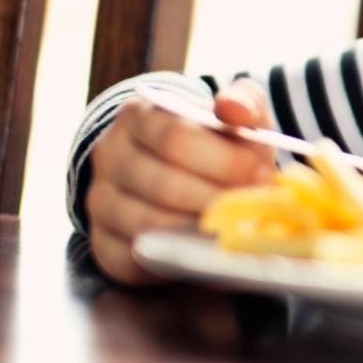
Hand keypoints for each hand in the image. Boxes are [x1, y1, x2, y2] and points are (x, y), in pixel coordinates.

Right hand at [85, 78, 276, 284]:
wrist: (182, 168)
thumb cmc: (215, 138)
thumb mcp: (235, 110)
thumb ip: (242, 101)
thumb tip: (234, 108)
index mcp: (139, 116)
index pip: (175, 138)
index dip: (224, 160)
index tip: (261, 173)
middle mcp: (110, 156)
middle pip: (164, 185)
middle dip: (217, 199)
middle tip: (252, 206)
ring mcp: (100, 201)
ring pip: (148, 224)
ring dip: (199, 230)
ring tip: (233, 225)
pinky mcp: (102, 244)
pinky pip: (134, 260)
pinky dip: (174, 257)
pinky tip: (205, 247)